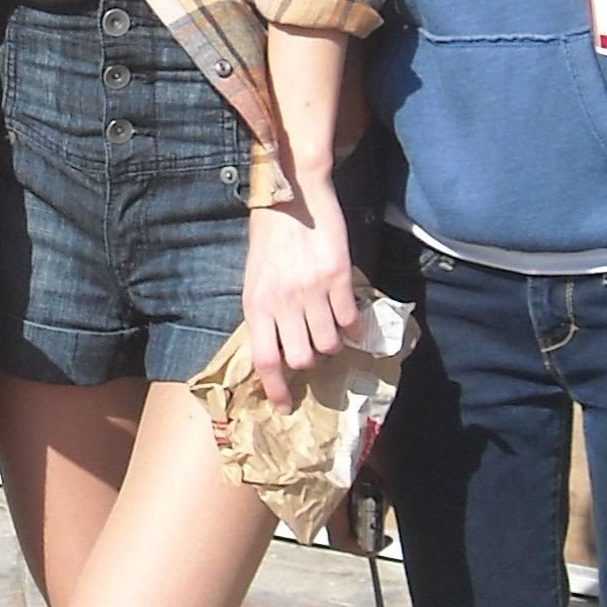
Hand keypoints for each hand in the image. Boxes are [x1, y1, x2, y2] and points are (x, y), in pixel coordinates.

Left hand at [242, 186, 359, 410]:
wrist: (291, 199)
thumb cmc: (269, 242)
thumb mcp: (255, 280)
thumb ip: (265, 314)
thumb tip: (277, 351)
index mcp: (257, 304)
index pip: (265, 360)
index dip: (276, 389)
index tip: (285, 406)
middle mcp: (283, 302)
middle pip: (301, 358)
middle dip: (310, 362)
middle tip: (313, 349)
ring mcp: (311, 291)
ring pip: (328, 342)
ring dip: (332, 344)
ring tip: (330, 329)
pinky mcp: (337, 277)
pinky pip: (349, 319)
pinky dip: (352, 326)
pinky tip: (349, 316)